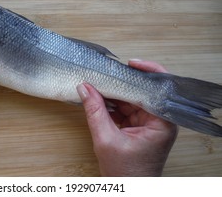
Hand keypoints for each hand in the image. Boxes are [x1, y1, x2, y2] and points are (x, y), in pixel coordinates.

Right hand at [77, 59, 177, 175]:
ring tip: (98, 83)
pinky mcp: (139, 125)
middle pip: (142, 91)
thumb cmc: (125, 172)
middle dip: (123, 82)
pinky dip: (113, 103)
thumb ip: (95, 111)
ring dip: (115, 92)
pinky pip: (126, 107)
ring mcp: (149, 122)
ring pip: (132, 98)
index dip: (145, 72)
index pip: (158, 90)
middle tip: (105, 72)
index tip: (129, 63)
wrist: (128, 190)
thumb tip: (84, 88)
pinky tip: (99, 97)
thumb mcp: (106, 139)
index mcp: (162, 123)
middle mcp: (160, 119)